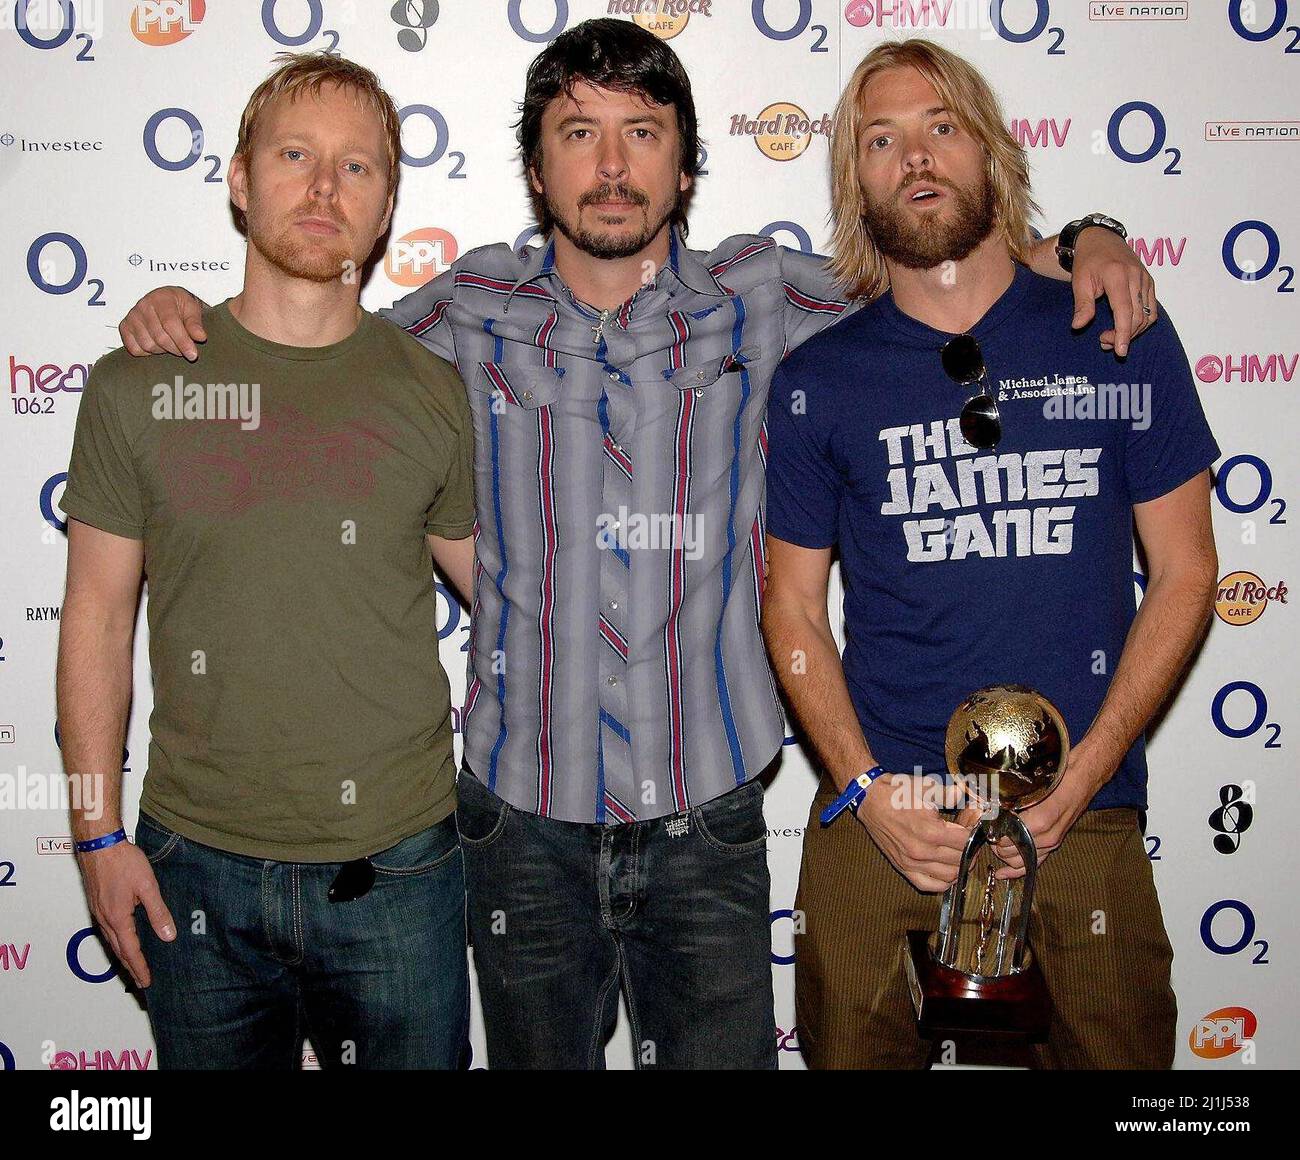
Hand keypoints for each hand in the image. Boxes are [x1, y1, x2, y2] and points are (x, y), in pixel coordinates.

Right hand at [77, 839, 175, 987]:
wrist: (98, 844)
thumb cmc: (123, 862)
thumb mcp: (147, 886)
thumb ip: (158, 912)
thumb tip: (168, 936)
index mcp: (118, 918)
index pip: (130, 951)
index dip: (139, 967)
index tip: (146, 982)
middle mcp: (105, 919)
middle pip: (118, 950)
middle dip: (130, 967)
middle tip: (140, 982)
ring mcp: (99, 912)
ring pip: (111, 941)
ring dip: (122, 956)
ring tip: (133, 966)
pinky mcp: (97, 903)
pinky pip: (108, 930)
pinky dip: (116, 941)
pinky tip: (123, 939)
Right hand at [119, 286, 206, 360]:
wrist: (166, 300)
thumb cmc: (179, 305)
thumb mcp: (192, 310)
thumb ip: (195, 324)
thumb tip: (200, 337)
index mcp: (161, 299)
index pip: (170, 324)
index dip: (182, 341)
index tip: (193, 354)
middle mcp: (143, 306)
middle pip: (160, 337)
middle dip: (176, 348)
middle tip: (184, 349)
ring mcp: (132, 317)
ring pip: (148, 345)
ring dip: (162, 350)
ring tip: (170, 342)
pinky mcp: (125, 327)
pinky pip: (135, 348)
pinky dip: (147, 352)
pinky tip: (156, 343)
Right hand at [856, 773, 978, 892]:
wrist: (869, 799)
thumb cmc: (896, 792)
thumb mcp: (925, 786)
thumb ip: (948, 794)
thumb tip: (963, 794)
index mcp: (930, 831)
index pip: (965, 841)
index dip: (975, 835)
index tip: (975, 829)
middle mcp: (921, 851)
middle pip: (960, 860)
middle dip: (971, 851)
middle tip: (971, 841)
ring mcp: (911, 862)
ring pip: (949, 876)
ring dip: (960, 867)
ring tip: (961, 855)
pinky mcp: (902, 867)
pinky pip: (928, 885)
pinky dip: (942, 882)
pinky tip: (947, 871)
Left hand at [992, 742, 1109, 878]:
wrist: (1083, 778)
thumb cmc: (1059, 778)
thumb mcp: (1034, 786)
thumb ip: (1012, 799)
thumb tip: (989, 804)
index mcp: (1040, 821)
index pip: (1008, 837)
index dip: (993, 833)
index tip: (985, 825)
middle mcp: (1047, 837)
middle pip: (1011, 852)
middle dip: (996, 845)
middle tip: (987, 833)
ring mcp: (1051, 843)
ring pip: (1021, 861)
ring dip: (1004, 856)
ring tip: (994, 846)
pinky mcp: (1054, 845)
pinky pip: (1035, 864)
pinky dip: (1018, 871)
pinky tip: (1003, 874)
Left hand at [1068, 226, 1157, 357]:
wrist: (1100, 239)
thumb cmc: (1087, 261)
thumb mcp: (1079, 282)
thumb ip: (1082, 305)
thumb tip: (1078, 326)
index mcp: (1118, 275)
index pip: (1125, 311)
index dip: (1123, 333)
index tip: (1120, 351)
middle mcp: (1136, 277)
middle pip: (1137, 317)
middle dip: (1123, 335)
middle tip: (1103, 342)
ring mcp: (1145, 279)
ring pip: (1147, 315)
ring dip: (1132, 332)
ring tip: (1110, 336)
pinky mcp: (1149, 282)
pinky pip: (1151, 309)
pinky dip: (1141, 322)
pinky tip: (1124, 326)